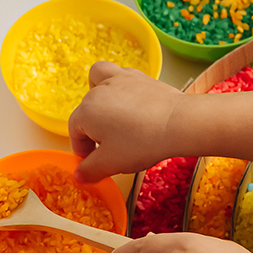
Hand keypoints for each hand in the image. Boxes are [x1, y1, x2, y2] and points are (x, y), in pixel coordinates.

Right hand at [69, 62, 185, 181]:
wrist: (178, 123)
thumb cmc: (142, 142)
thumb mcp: (110, 163)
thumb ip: (90, 170)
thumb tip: (79, 175)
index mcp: (87, 111)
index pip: (74, 131)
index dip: (82, 150)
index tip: (92, 162)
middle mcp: (100, 90)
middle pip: (87, 110)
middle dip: (93, 129)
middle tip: (108, 147)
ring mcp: (121, 80)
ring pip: (100, 79)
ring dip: (99, 94)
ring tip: (111, 113)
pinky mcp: (141, 77)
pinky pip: (124, 76)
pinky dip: (123, 88)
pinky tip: (133, 104)